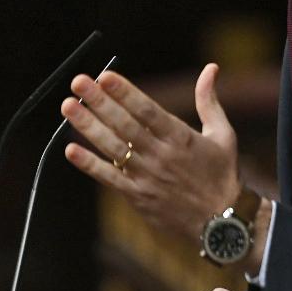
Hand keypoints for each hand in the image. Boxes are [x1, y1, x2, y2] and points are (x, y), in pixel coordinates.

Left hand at [61, 63, 241, 240]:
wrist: (221, 223)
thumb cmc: (221, 173)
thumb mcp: (223, 134)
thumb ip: (208, 100)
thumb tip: (211, 67)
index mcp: (181, 137)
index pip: (147, 110)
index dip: (125, 92)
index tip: (104, 76)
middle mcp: (161, 156)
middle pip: (125, 125)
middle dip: (99, 102)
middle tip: (78, 82)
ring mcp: (147, 177)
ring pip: (112, 148)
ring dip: (88, 126)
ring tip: (68, 107)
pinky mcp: (137, 197)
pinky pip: (109, 178)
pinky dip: (89, 164)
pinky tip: (71, 149)